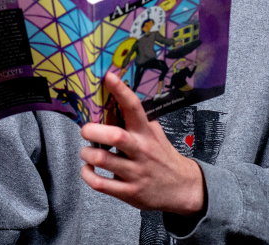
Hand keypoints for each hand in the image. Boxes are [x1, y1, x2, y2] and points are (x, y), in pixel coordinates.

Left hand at [79, 72, 204, 214]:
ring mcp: (135, 173)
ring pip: (102, 160)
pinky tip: (88, 170)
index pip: (134, 107)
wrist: (182, 189)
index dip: (121, 91)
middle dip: (92, 130)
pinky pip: (100, 184)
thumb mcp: (155, 134)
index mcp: (146, 133)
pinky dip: (87, 175)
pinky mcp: (129, 192)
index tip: (108, 76)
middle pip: (115, 136)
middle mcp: (141, 150)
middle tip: (85, 130)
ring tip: (86, 152)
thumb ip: (138, 119)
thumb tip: (118, 94)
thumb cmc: (162, 156)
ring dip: (86, 154)